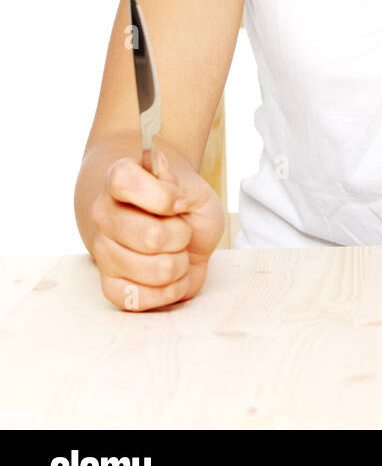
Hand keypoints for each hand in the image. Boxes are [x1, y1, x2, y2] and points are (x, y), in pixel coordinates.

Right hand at [91, 146, 224, 311]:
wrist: (180, 229)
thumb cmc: (185, 205)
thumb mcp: (193, 187)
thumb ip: (178, 180)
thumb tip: (160, 166)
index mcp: (118, 180)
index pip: (122, 180)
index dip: (159, 195)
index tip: (178, 202)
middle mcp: (103, 214)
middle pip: (150, 237)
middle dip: (181, 236)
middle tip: (180, 230)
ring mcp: (103, 252)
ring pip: (156, 270)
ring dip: (180, 264)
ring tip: (175, 252)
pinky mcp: (110, 286)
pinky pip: (143, 299)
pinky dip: (170, 291)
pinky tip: (170, 276)